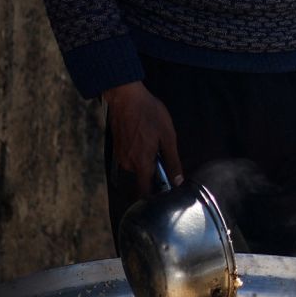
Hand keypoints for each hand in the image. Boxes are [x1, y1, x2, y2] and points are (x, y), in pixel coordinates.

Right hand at [102, 81, 183, 197]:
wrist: (126, 97)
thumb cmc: (149, 114)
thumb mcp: (168, 136)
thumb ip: (172, 161)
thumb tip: (178, 181)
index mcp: (141, 163)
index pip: (144, 192)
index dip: (153, 198)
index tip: (164, 197)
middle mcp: (128, 163)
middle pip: (142, 179)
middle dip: (154, 174)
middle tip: (164, 159)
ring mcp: (120, 155)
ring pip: (137, 167)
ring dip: (147, 161)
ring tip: (155, 144)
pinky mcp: (117, 148)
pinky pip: (131, 157)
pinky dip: (139, 154)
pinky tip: (146, 139)